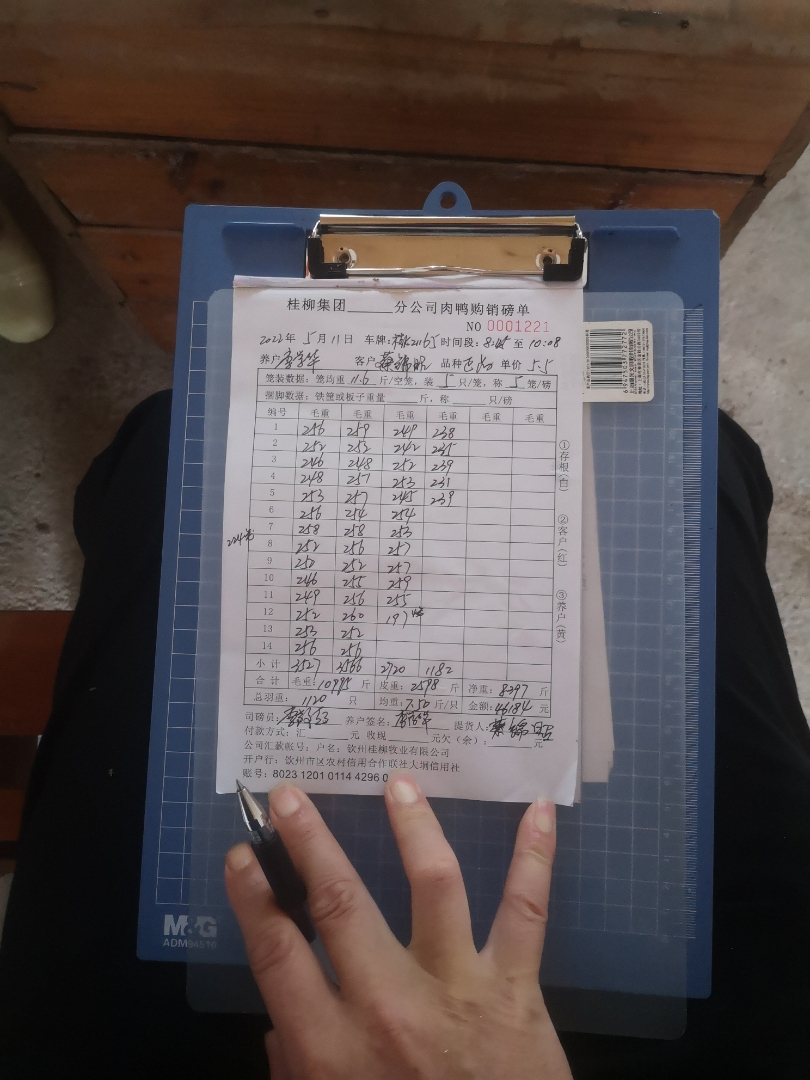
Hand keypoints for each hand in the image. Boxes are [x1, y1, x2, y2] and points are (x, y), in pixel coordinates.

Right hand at [225, 774, 572, 1079]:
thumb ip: (296, 1072)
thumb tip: (279, 1024)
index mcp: (332, 1048)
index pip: (278, 954)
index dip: (253, 898)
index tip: (243, 854)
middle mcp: (389, 1006)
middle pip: (339, 903)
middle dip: (309, 842)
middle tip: (289, 795)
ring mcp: (457, 988)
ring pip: (433, 886)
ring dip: (413, 827)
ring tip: (399, 783)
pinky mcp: (516, 988)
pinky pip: (526, 911)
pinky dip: (535, 857)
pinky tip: (536, 810)